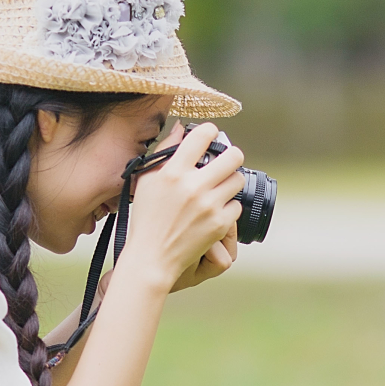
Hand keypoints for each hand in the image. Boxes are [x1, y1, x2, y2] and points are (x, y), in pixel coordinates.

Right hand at [115, 122, 242, 292]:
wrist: (152, 257)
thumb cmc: (147, 219)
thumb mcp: (147, 181)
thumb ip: (164, 152)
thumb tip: (180, 129)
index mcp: (173, 172)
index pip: (202, 136)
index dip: (211, 131)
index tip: (212, 135)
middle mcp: (192, 186)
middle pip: (233, 156)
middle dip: (232, 156)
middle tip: (227, 162)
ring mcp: (208, 206)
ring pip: (238, 180)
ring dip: (231, 182)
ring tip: (220, 188)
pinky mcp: (219, 224)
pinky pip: (236, 206)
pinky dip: (228, 208)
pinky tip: (215, 211)